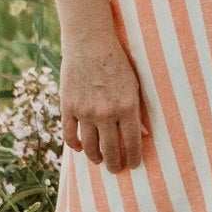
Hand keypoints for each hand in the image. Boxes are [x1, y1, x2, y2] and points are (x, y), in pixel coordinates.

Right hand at [59, 32, 150, 171]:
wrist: (90, 42)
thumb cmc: (117, 62)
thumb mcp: (135, 85)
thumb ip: (138, 111)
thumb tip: (143, 135)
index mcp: (127, 107)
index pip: (132, 144)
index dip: (133, 159)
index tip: (133, 166)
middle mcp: (106, 112)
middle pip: (110, 150)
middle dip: (114, 164)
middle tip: (116, 169)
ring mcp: (85, 111)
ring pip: (89, 147)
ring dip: (95, 158)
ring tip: (99, 160)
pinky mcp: (68, 106)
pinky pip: (70, 135)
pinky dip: (75, 145)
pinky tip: (80, 148)